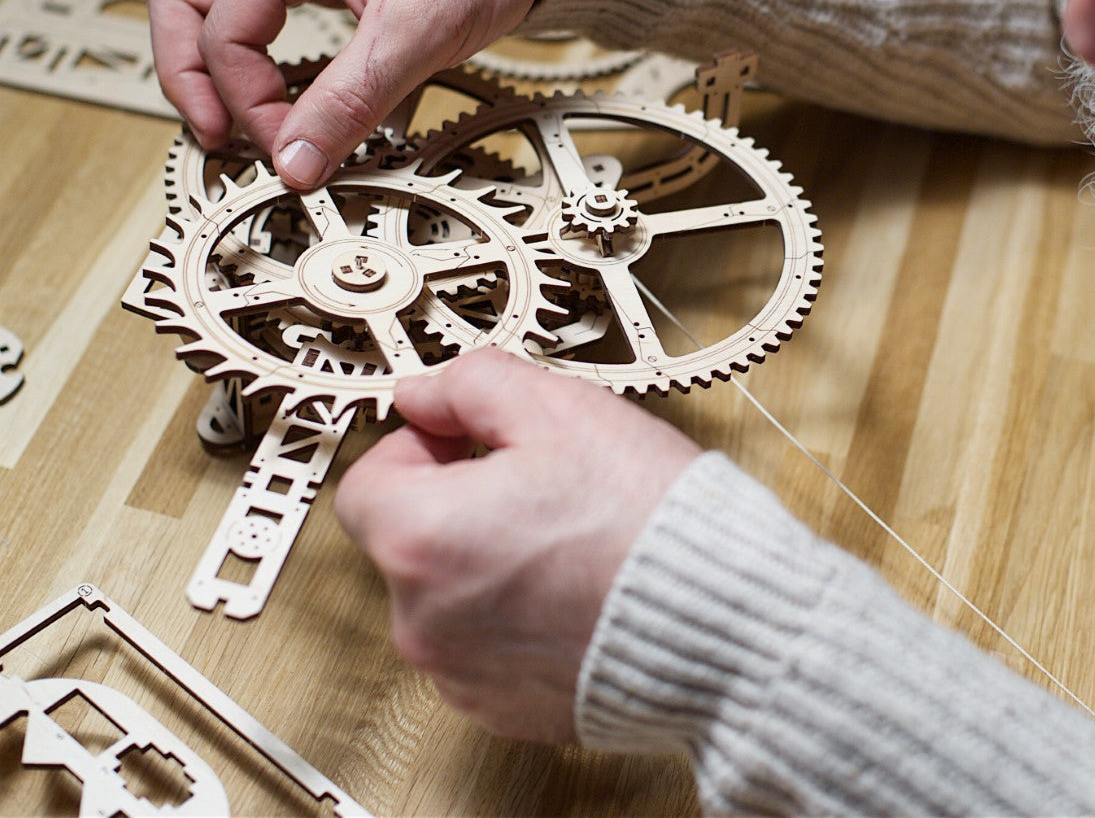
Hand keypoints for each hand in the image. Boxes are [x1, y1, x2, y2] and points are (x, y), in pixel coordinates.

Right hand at [145, 0, 575, 186]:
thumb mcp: (418, 33)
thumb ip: (349, 101)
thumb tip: (296, 160)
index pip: (223, 34)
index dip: (248, 105)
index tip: (289, 152)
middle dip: (188, 74)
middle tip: (219, 136)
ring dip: (202, 45)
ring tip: (230, 108)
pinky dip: (241, 28)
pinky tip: (271, 68)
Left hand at [333, 349, 700, 743]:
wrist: (727, 622)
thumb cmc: (648, 521)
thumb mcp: (560, 410)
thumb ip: (472, 384)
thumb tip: (426, 392)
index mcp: (420, 538)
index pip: (367, 482)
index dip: (418, 448)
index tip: (467, 440)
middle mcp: (424, 618)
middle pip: (409, 540)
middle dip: (460, 504)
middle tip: (537, 483)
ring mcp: (462, 673)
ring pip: (449, 596)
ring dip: (488, 563)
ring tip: (570, 540)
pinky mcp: (505, 709)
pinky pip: (487, 648)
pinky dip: (518, 618)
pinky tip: (578, 589)